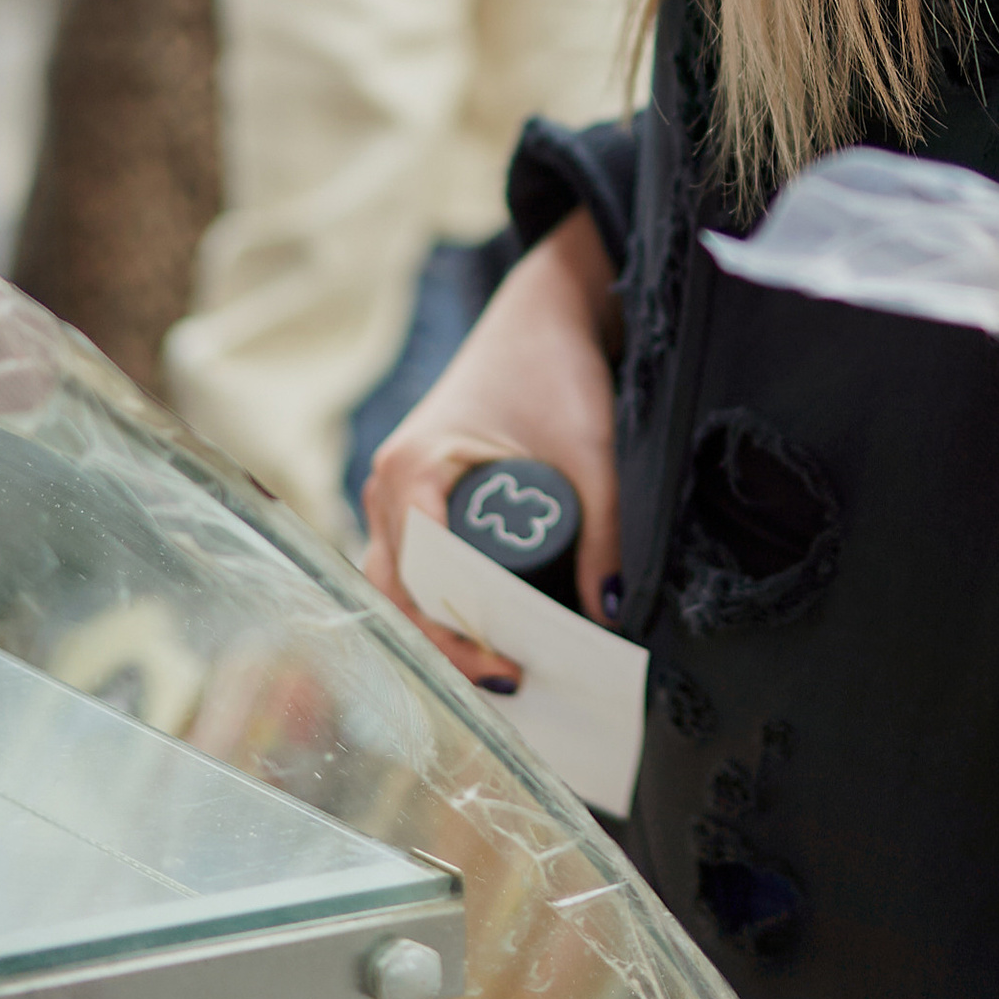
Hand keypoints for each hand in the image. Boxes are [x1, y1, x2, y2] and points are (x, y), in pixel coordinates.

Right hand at [363, 214, 621, 682]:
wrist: (541, 314)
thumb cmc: (555, 368)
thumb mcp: (589, 450)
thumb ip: (604, 532)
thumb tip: (610, 613)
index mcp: (413, 468)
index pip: (416, 580)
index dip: (454, 636)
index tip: (507, 669)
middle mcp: (388, 483)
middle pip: (398, 594)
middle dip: (446, 647)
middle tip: (511, 684)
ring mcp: (393, 489)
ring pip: (397, 585)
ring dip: (439, 630)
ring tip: (499, 671)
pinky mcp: (414, 495)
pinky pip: (410, 565)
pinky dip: (438, 604)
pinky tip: (482, 635)